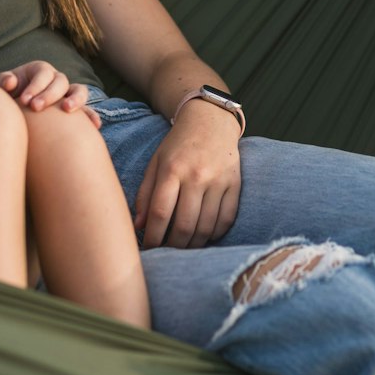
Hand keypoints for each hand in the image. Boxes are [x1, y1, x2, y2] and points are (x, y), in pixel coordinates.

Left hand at [0, 61, 100, 126]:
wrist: (16, 115)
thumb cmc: (8, 98)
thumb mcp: (2, 89)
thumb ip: (3, 82)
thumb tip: (11, 81)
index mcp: (40, 70)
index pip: (43, 73)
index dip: (35, 86)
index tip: (25, 101)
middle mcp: (56, 79)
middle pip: (60, 81)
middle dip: (49, 94)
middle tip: (35, 108)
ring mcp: (67, 94)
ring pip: (79, 90)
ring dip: (76, 99)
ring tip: (67, 109)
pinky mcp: (73, 110)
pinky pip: (86, 110)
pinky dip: (91, 115)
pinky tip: (95, 125)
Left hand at [135, 102, 240, 248]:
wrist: (211, 122)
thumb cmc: (178, 146)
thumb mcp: (155, 163)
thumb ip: (145, 194)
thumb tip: (138, 226)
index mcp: (172, 169)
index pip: (159, 213)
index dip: (151, 237)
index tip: (147, 247)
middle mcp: (196, 176)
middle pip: (183, 226)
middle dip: (172, 246)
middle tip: (166, 251)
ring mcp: (218, 181)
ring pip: (205, 228)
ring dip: (192, 245)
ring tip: (183, 247)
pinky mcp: (235, 185)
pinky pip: (226, 220)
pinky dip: (214, 235)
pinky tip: (203, 235)